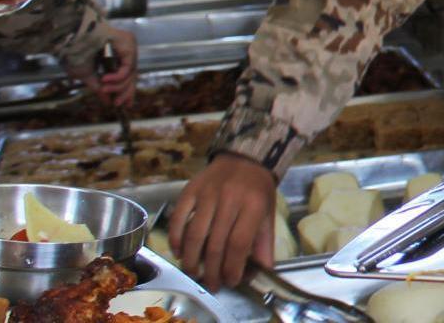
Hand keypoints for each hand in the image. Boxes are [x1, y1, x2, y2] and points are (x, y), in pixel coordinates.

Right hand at [75, 27, 138, 108]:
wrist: (70, 38)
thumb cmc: (75, 53)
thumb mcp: (86, 75)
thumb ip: (99, 88)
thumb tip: (108, 102)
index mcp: (114, 57)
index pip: (126, 76)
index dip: (126, 91)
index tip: (124, 105)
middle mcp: (124, 51)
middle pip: (131, 75)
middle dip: (125, 92)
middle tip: (117, 104)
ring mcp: (127, 46)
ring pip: (130, 73)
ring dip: (118, 86)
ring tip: (104, 90)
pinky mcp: (128, 44)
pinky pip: (128, 66)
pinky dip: (118, 77)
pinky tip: (105, 80)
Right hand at [170, 153, 276, 288]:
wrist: (245, 158)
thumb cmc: (257, 191)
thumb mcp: (267, 215)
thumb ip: (264, 244)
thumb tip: (262, 273)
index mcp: (253, 205)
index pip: (239, 243)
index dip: (233, 267)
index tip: (231, 281)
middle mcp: (230, 198)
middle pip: (216, 243)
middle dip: (212, 270)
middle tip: (211, 285)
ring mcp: (208, 193)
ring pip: (195, 234)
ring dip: (191, 260)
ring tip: (194, 274)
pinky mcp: (190, 189)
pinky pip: (178, 218)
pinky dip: (176, 239)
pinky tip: (179, 253)